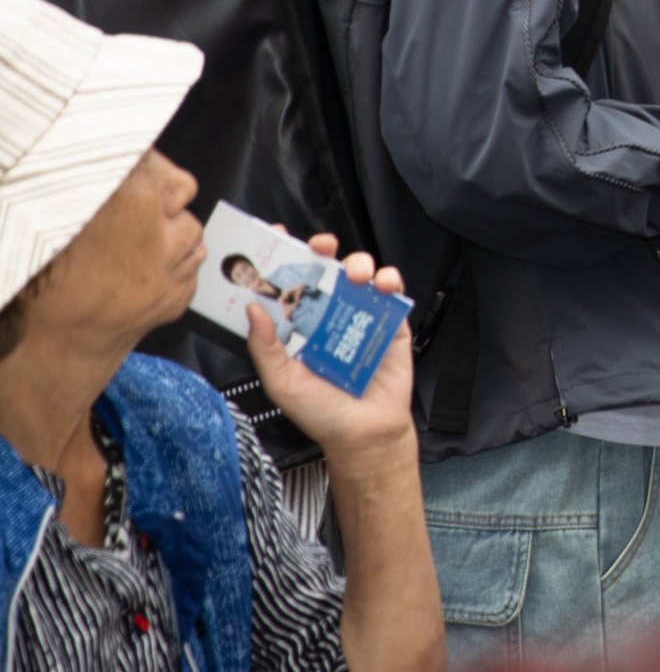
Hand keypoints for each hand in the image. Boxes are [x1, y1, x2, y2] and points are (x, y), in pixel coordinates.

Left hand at [244, 234, 415, 471]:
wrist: (365, 434)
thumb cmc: (321, 413)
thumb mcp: (282, 382)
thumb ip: (265, 347)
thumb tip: (253, 309)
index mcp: (298, 326)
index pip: (288, 284)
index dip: (282, 258)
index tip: (275, 239)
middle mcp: (328, 315)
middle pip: (325, 270)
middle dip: (322, 249)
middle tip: (321, 247)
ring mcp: (360, 315)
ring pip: (359, 272)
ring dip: (358, 263)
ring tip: (355, 275)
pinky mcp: (391, 321)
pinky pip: (392, 290)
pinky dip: (389, 280)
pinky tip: (382, 286)